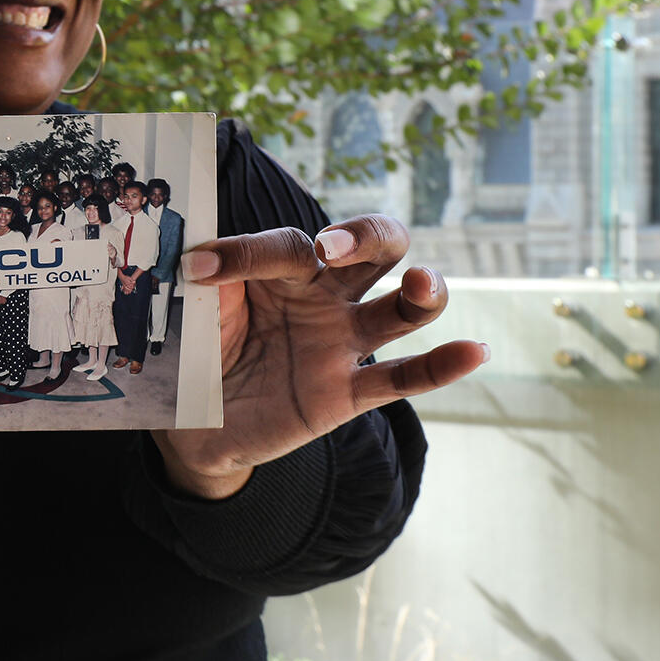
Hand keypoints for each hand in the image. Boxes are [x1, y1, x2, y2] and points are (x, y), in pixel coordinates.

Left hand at [154, 215, 485, 499]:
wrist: (192, 424)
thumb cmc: (196, 350)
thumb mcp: (193, 312)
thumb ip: (201, 283)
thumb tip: (187, 253)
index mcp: (285, 268)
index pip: (288, 245)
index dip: (245, 252)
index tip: (196, 269)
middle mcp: (324, 296)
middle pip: (376, 248)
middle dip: (366, 236)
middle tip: (330, 248)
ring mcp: (343, 343)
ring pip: (403, 308)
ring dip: (422, 292)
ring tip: (418, 285)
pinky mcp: (348, 393)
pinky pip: (404, 378)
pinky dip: (442, 366)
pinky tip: (473, 351)